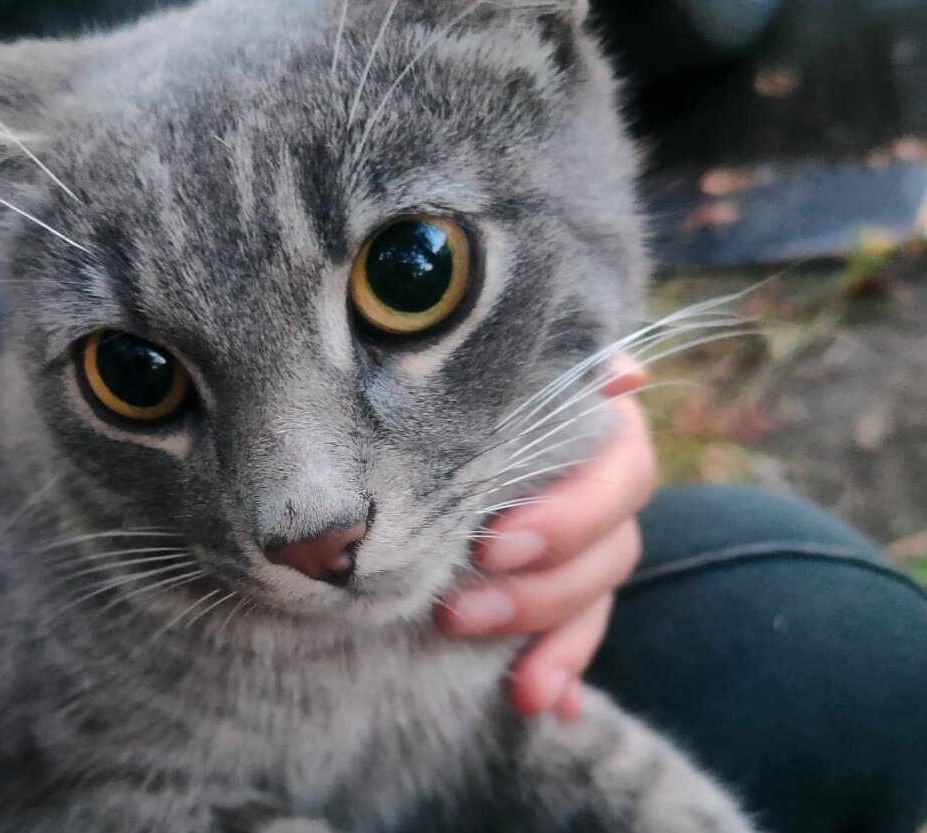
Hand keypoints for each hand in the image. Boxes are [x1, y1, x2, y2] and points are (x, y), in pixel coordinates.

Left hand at [436, 353, 655, 719]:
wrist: (446, 408)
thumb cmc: (472, 379)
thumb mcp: (507, 370)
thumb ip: (560, 372)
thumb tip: (627, 374)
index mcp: (603, 425)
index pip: (619, 476)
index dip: (565, 518)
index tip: (492, 546)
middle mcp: (606, 484)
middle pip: (611, 549)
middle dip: (539, 593)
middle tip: (460, 612)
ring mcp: (591, 539)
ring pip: (596, 600)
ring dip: (557, 646)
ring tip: (517, 688)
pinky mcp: (567, 586)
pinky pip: (581, 635)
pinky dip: (565, 669)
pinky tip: (550, 704)